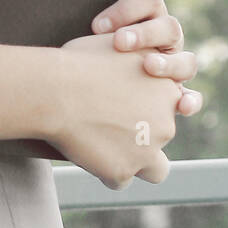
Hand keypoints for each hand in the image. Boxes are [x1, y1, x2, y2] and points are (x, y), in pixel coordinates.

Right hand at [55, 32, 180, 187]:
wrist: (56, 90)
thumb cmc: (79, 62)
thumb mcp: (120, 46)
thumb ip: (138, 58)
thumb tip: (136, 61)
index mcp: (168, 90)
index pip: (171, 106)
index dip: (150, 107)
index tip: (128, 107)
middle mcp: (166, 122)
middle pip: (161, 137)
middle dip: (141, 136)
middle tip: (109, 125)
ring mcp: (147, 150)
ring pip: (149, 168)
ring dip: (131, 160)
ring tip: (102, 148)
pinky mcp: (124, 170)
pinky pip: (119, 180)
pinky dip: (106, 171)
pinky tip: (88, 156)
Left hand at [92, 0, 204, 118]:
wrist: (87, 94)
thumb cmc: (83, 62)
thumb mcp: (85, 43)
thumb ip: (89, 34)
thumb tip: (86, 33)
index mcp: (147, 16)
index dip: (126, 9)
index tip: (96, 27)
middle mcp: (165, 39)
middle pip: (169, 27)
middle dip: (145, 33)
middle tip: (120, 42)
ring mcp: (174, 67)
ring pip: (186, 60)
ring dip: (169, 63)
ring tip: (148, 67)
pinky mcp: (176, 97)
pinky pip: (192, 98)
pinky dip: (191, 101)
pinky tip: (182, 106)